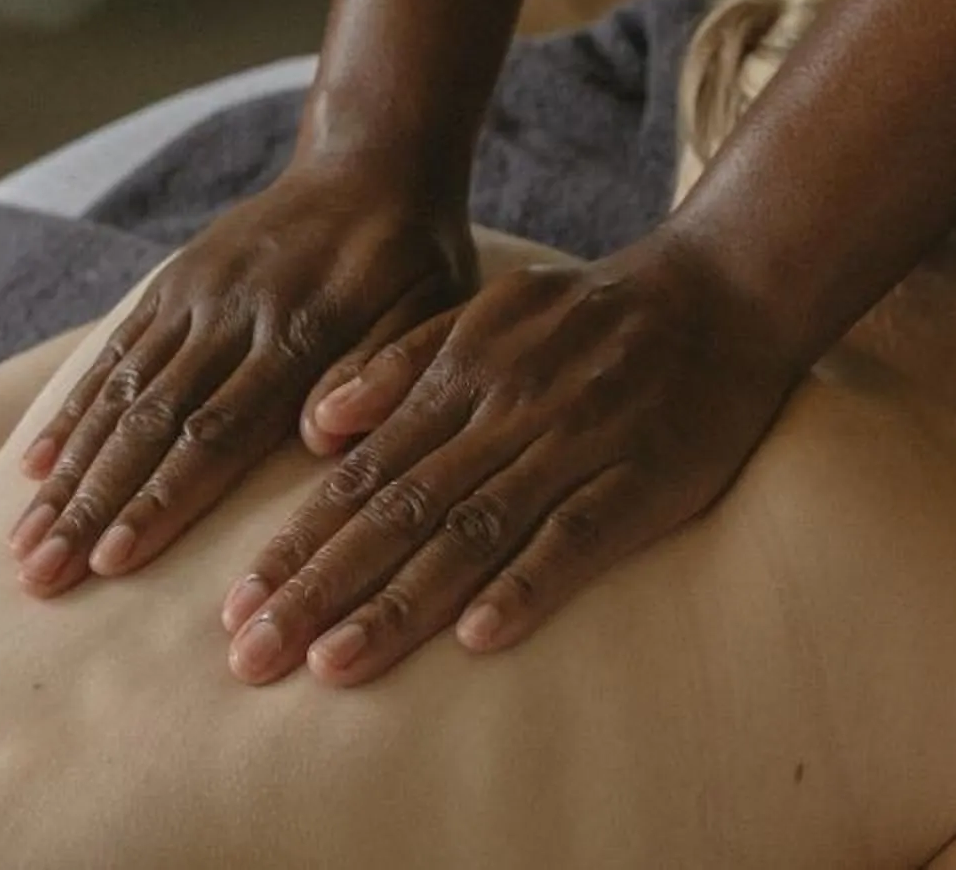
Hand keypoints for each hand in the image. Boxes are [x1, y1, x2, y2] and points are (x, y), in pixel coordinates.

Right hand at [6, 157, 476, 592]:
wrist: (371, 160)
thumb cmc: (414, 259)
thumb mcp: (431, 309)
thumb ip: (381, 370)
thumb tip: (322, 436)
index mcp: (300, 330)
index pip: (218, 430)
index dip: (162, 498)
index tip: (111, 563)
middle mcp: (232, 311)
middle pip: (150, 421)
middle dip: (92, 503)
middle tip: (40, 576)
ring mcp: (195, 291)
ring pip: (119, 391)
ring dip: (68, 471)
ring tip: (23, 545)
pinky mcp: (174, 278)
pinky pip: (115, 351)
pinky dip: (72, 410)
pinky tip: (34, 465)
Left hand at [218, 226, 801, 687]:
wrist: (719, 292)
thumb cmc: (590, 315)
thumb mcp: (488, 312)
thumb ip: (403, 365)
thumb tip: (315, 424)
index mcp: (463, 372)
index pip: (362, 472)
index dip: (297, 540)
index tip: (236, 606)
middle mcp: (503, 411)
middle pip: (397, 510)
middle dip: (319, 585)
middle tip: (251, 654)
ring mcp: (570, 447)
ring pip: (469, 532)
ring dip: (397, 602)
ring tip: (332, 663)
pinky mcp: (636, 482)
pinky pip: (573, 540)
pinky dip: (525, 586)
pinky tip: (479, 637)